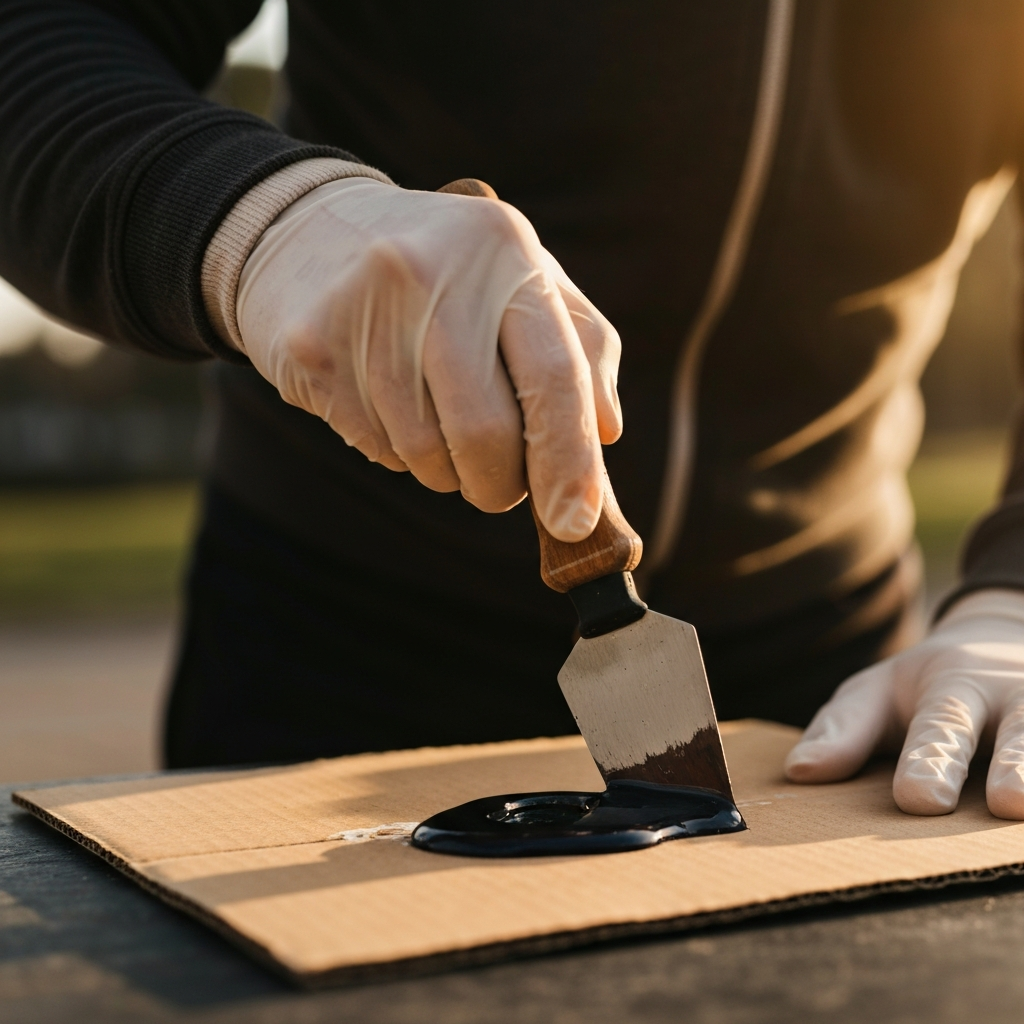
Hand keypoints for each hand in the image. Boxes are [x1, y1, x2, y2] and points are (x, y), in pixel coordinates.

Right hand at [234, 176, 621, 541]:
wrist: (304, 227)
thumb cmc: (443, 268)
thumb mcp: (519, 277)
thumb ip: (580, 346)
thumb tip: (605, 430)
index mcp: (504, 248)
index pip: (554, 375)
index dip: (569, 462)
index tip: (574, 523)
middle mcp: (431, 271)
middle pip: (486, 432)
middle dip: (500, 484)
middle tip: (498, 484)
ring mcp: (363, 309)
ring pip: (426, 453)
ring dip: (445, 469)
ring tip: (434, 419)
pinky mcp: (311, 350)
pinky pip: (375, 448)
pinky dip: (395, 450)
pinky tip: (384, 399)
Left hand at [784, 589, 1023, 818]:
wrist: (999, 644)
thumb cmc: (923, 688)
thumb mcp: (877, 694)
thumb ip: (842, 731)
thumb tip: (800, 772)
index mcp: (954, 684)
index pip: (940, 724)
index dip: (931, 760)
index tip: (917, 799)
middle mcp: (1016, 694)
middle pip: (1021, 730)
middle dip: (1017, 763)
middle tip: (1008, 802)